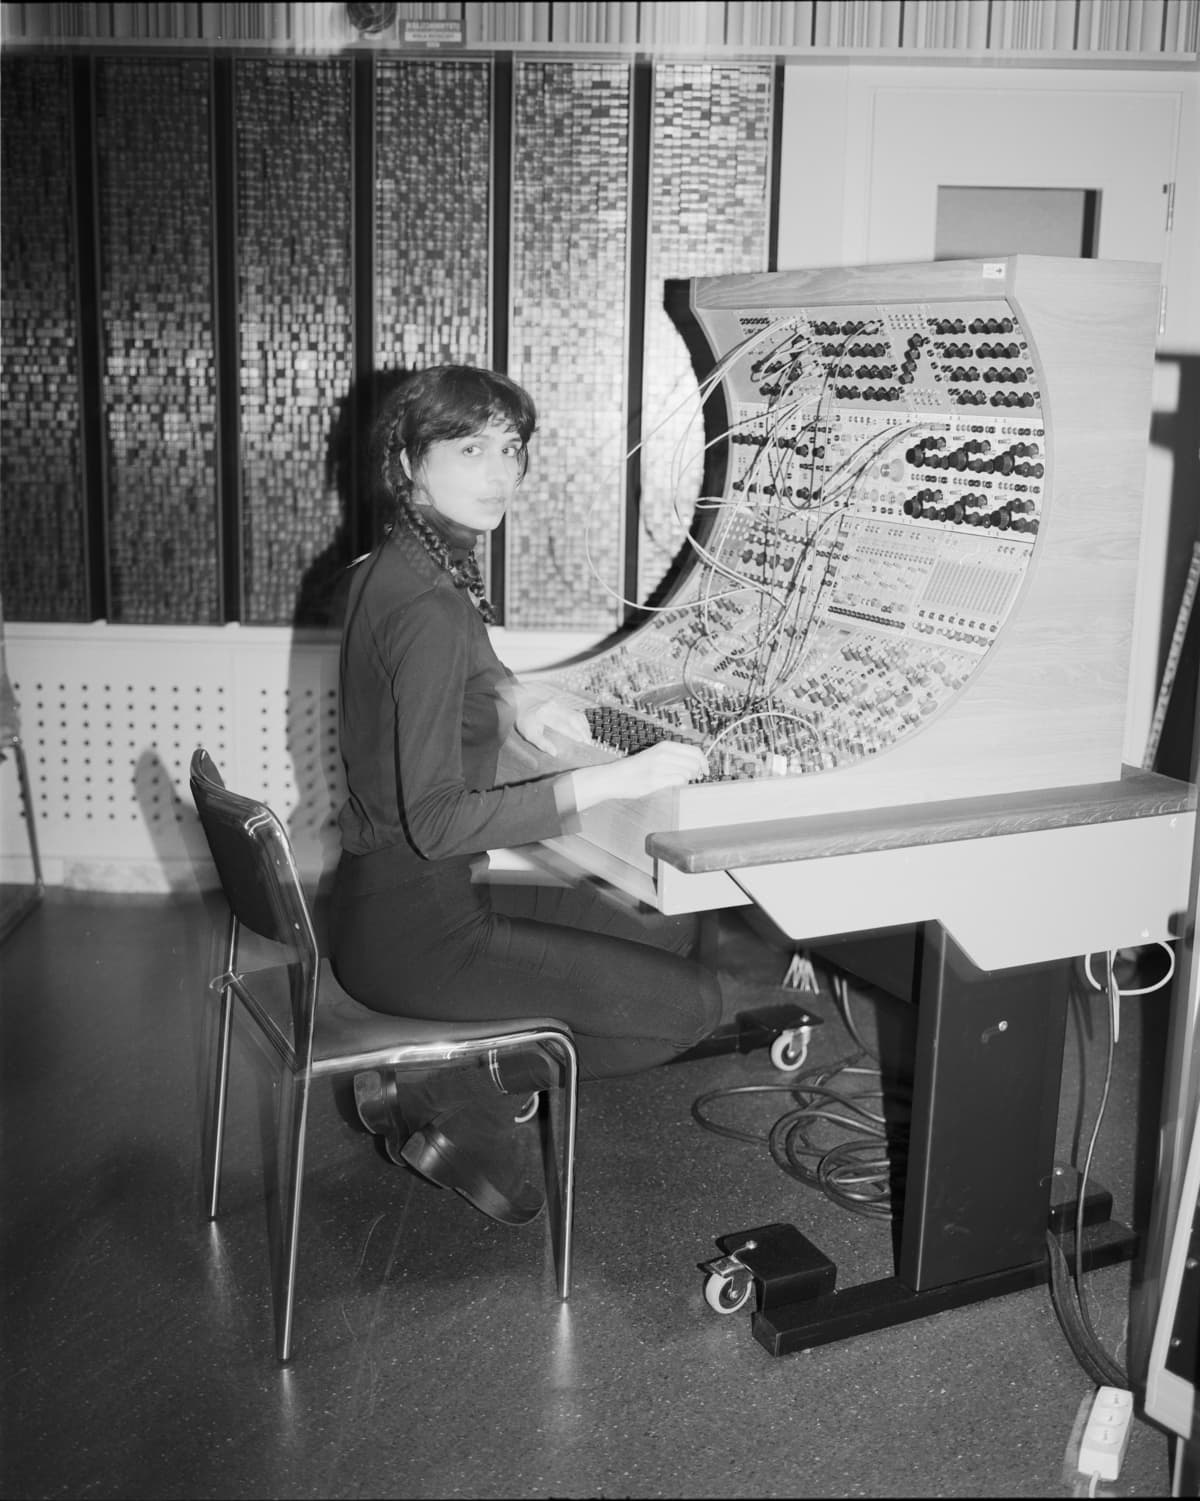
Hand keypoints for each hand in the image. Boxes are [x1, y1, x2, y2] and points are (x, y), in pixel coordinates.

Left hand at [514, 695, 591, 753]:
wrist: (523, 703)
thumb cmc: (526, 721)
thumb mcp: (529, 734)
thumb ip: (542, 743)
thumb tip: (555, 753)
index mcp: (543, 714)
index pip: (561, 724)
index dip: (573, 733)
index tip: (582, 742)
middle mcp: (553, 707)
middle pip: (572, 718)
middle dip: (582, 730)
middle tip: (588, 743)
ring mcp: (559, 704)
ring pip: (577, 715)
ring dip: (584, 727)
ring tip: (588, 739)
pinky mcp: (563, 704)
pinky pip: (576, 713)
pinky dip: (582, 723)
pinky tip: (585, 731)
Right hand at [569, 739, 707, 809]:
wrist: (614, 777)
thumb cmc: (636, 768)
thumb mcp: (655, 754)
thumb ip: (673, 756)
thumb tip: (696, 763)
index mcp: (664, 746)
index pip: (695, 751)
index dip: (704, 762)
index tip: (706, 769)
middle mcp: (663, 754)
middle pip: (695, 762)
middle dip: (698, 771)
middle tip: (695, 777)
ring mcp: (659, 767)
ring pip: (688, 772)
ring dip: (688, 778)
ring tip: (680, 780)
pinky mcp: (655, 780)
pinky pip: (679, 781)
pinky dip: (680, 783)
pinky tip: (673, 784)